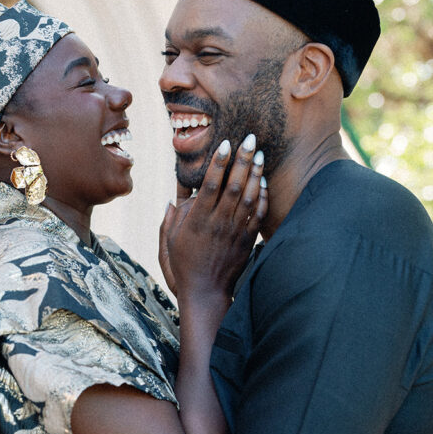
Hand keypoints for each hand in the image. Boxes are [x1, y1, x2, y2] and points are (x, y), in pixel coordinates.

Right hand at [159, 135, 266, 299]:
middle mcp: (219, 223)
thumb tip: (172, 200)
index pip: (210, 186)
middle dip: (243, 160)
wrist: (206, 294)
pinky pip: (258, 215)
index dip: (219, 163)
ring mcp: (235, 232)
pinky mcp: (247, 241)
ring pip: (250, 197)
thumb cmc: (183, 269)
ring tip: (260, 154)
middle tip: (251, 139)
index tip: (226, 144)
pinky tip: (264, 182)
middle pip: (235, 186)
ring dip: (256, 174)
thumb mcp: (168, 244)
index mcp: (198, 221)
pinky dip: (263, 197)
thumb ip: (170, 221)